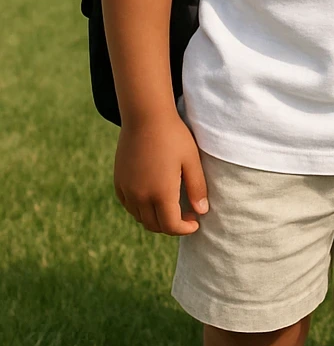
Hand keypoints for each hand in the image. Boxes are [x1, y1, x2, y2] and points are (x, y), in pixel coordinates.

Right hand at [114, 112, 208, 235]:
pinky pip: (129, 205)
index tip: (196, 224)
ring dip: (156, 218)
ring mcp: (127, 190)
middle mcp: (140, 196)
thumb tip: (202, 211)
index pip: (171, 226)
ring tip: (172, 207)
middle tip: (187, 216)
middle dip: (172, 226)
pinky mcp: (119, 181)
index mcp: (160, 193)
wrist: (145, 117)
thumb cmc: (173, 136)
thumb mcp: (191, 160)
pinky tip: (153, 198)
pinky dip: (141, 209)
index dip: (184, 229)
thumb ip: (196, 188)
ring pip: (140, 217)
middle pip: (154, 225)